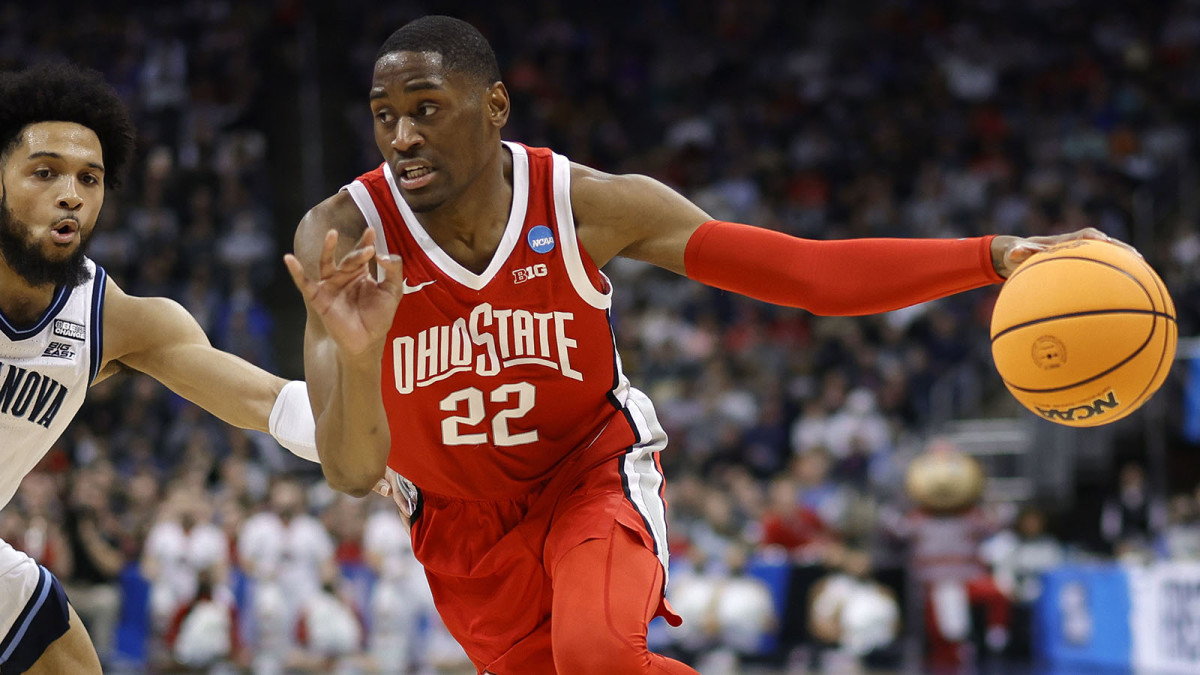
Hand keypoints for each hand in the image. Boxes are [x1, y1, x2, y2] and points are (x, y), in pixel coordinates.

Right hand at [284, 228, 403, 356]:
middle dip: (358, 253)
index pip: (362, 252)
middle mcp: (344, 276)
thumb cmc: (379, 317)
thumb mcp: (393, 291)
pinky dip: (296, 271)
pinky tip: (289, 259)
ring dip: (328, 249)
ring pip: (327, 263)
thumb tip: (382, 255)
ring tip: (331, 234)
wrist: (367, 341)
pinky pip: (304, 283)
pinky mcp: (318, 297)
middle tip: (368, 249)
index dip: (366, 241)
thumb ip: (393, 271)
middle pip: (349, 258)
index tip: (371, 230)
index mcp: (360, 273)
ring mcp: (330, 285)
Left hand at [990, 227, 1140, 277]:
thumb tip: (1013, 253)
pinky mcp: (1082, 266)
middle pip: (1104, 244)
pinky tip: (1126, 290)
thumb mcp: (1016, 253)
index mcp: (1065, 241)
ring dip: (1123, 260)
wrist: (1020, 254)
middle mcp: (1077, 245)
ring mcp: (1082, 254)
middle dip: (1120, 249)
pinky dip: (1113, 274)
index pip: (1085, 236)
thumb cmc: (1019, 254)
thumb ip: (1017, 251)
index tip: (1105, 242)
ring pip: (1107, 255)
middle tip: (1136, 256)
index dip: (1096, 238)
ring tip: (1142, 271)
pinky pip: (1101, 268)